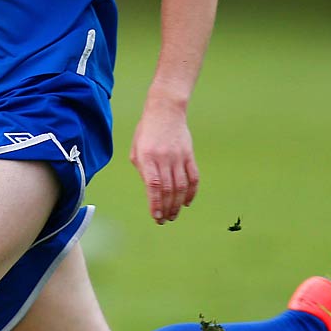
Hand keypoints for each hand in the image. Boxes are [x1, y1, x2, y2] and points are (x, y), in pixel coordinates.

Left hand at [130, 95, 199, 224]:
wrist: (165, 110)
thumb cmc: (146, 131)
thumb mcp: (136, 149)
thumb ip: (142, 170)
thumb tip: (151, 191)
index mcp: (147, 157)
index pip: (153, 185)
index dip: (155, 203)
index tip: (156, 216)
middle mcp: (164, 158)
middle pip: (168, 189)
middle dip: (166, 208)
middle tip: (164, 220)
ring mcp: (178, 156)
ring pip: (181, 186)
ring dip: (177, 204)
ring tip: (174, 215)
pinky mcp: (189, 154)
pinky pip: (193, 177)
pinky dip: (191, 192)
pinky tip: (187, 202)